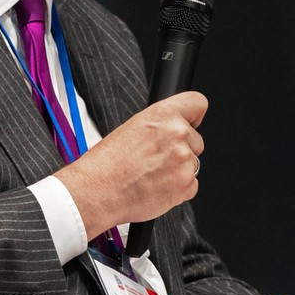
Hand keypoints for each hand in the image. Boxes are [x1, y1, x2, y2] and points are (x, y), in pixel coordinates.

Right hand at [56, 91, 207, 237]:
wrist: (97, 192)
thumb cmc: (107, 163)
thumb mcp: (132, 128)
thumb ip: (159, 126)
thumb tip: (173, 130)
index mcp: (162, 114)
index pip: (197, 103)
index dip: (194, 115)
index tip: (193, 122)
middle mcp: (177, 133)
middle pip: (196, 140)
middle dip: (182, 150)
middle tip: (157, 160)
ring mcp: (184, 159)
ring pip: (193, 164)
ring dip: (178, 171)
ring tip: (152, 176)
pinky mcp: (186, 183)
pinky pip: (191, 185)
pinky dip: (178, 190)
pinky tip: (157, 188)